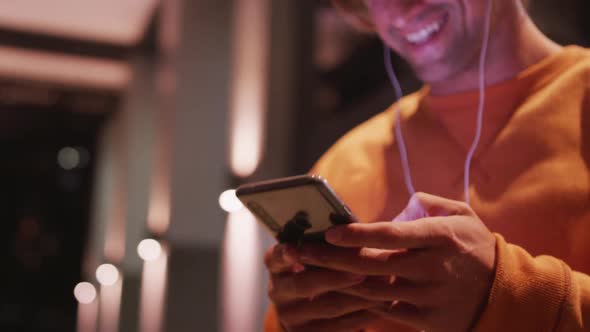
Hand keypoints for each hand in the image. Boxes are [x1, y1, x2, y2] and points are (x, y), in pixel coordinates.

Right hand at [264, 243, 383, 330]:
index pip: (276, 257)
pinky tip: (381, 304)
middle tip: (363, 270)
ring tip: (384, 284)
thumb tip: (351, 226)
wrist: (315, 311)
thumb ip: (325, 242)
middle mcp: (277, 291)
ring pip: (327, 306)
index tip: (294, 249)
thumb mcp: (315, 254)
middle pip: (304, 284)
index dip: (285, 254)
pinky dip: (363, 315)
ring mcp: (290, 317)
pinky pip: (339, 327)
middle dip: (336, 277)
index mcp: (275, 264)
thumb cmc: (322, 267)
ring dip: (359, 296)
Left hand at [295, 193, 496, 331]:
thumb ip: (428, 203)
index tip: (328, 232)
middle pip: (370, 265)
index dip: (356, 234)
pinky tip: (338, 294)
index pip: (389, 235)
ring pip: (371, 291)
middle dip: (330, 259)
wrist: (504, 293)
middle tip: (300, 253)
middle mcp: (432, 267)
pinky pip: (385, 312)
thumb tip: (398, 207)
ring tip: (308, 273)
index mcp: (439, 237)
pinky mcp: (426, 319)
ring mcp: (428, 296)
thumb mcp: (461, 215)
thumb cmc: (475, 246)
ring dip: (337, 282)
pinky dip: (361, 303)